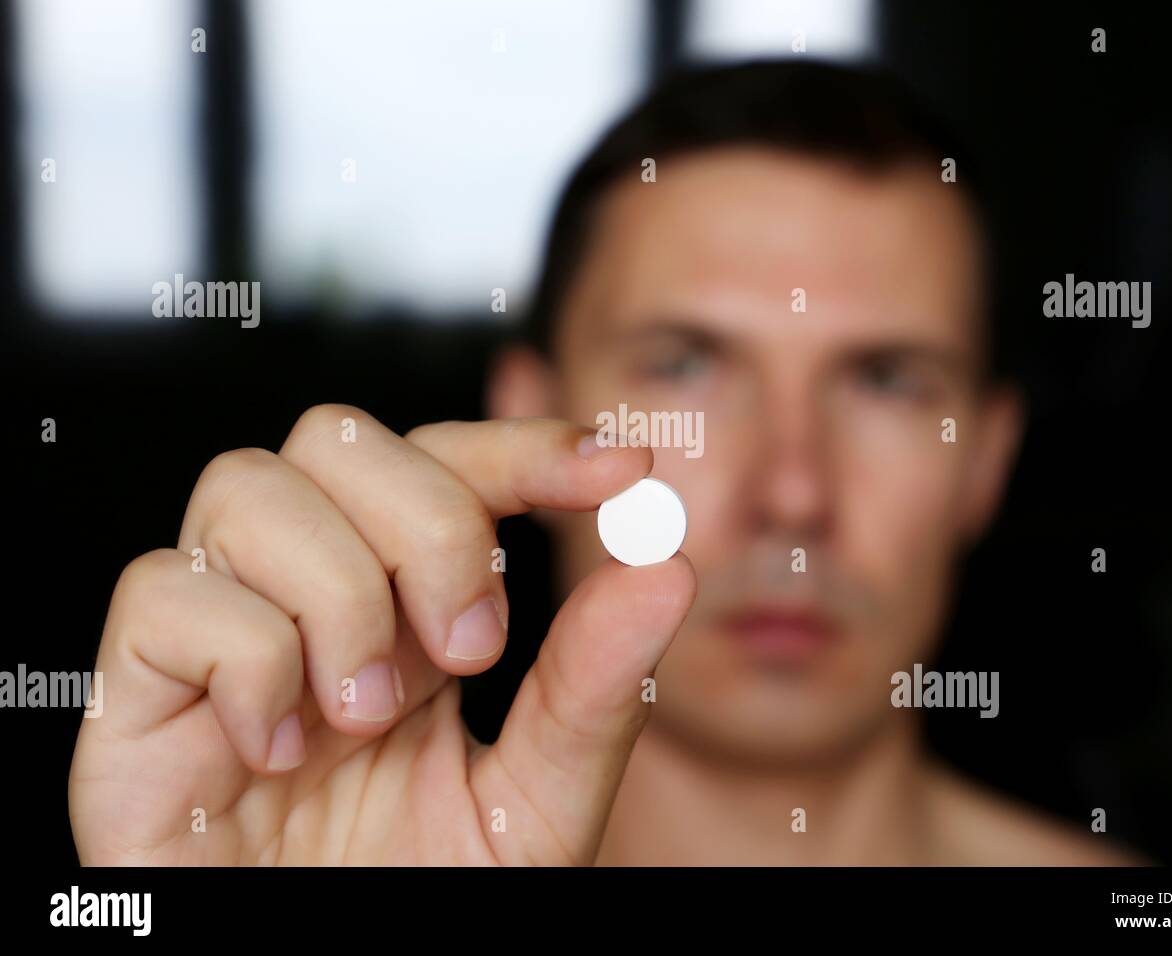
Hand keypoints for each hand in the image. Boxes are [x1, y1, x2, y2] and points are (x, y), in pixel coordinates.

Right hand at [69, 407, 694, 863]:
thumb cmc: (414, 898)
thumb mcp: (534, 803)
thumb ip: (592, 692)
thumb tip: (666, 570)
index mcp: (409, 608)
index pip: (452, 465)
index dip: (527, 447)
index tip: (619, 469)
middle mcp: (313, 597)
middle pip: (343, 439)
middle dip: (429, 522)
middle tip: (471, 647)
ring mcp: (221, 632)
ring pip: (250, 486)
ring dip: (337, 590)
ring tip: (366, 713)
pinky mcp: (137, 692)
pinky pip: (164, 592)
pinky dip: (245, 657)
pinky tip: (280, 746)